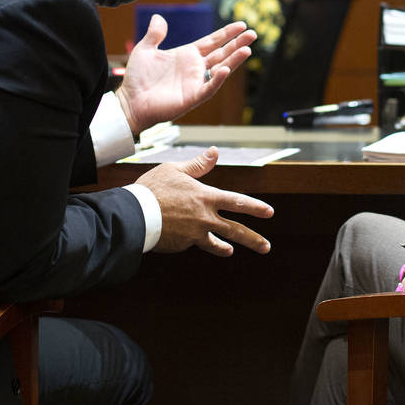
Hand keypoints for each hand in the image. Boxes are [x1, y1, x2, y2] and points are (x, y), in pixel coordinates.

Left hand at [117, 17, 256, 133]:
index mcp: (187, 55)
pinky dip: (217, 79)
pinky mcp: (192, 97)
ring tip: (247, 49)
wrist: (129, 101)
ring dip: (234, 60)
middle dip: (237, 43)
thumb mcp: (145, 50)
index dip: (226, 33)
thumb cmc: (137, 78)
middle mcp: (195, 68)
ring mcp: (195, 83)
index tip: (241, 25)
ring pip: (220, 69)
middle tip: (253, 33)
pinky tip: (224, 69)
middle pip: (222, 53)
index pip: (212, 41)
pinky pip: (209, 88)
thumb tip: (158, 17)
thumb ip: (155, 34)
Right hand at [135, 147, 273, 254]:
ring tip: (232, 251)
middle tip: (266, 247)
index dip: (255, 207)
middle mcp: (205, 218)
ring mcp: (195, 234)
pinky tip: (192, 240)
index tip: (269, 213)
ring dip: (226, 248)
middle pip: (235, 230)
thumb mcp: (175, 170)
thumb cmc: (153, 189)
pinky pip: (192, 243)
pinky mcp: (183, 245)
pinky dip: (195, 242)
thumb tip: (215, 152)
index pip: (237, 202)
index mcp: (206, 197)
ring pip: (217, 244)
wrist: (134, 215)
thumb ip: (198, 165)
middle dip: (253, 239)